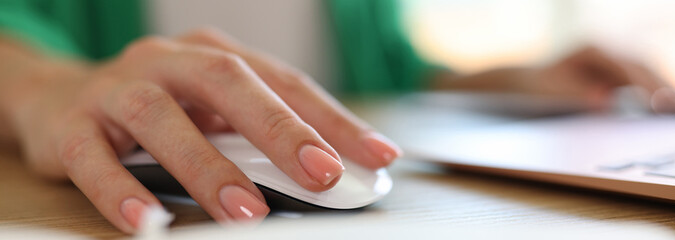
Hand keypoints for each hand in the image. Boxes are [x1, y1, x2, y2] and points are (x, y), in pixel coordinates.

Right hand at [0, 28, 401, 232]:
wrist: (56, 97)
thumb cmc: (158, 107)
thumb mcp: (212, 110)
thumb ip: (260, 134)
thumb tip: (330, 171)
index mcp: (213, 55)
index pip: (284, 82)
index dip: (333, 119)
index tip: (378, 156)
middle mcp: (169, 61)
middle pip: (229, 83)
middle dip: (280, 130)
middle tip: (323, 174)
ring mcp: (116, 89)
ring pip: (161, 119)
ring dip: (207, 167)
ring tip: (246, 212)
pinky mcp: (69, 126)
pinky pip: (92, 159)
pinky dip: (119, 192)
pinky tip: (147, 224)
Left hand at [538, 46, 674, 112]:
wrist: (534, 80)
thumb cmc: (543, 85)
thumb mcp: (555, 88)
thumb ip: (579, 92)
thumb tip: (605, 99)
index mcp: (595, 48)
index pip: (629, 65)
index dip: (648, 84)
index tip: (662, 102)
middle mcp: (610, 46)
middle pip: (646, 65)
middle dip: (666, 88)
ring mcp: (618, 56)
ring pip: (650, 71)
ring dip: (668, 90)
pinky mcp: (621, 69)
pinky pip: (645, 79)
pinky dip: (659, 93)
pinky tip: (674, 110)